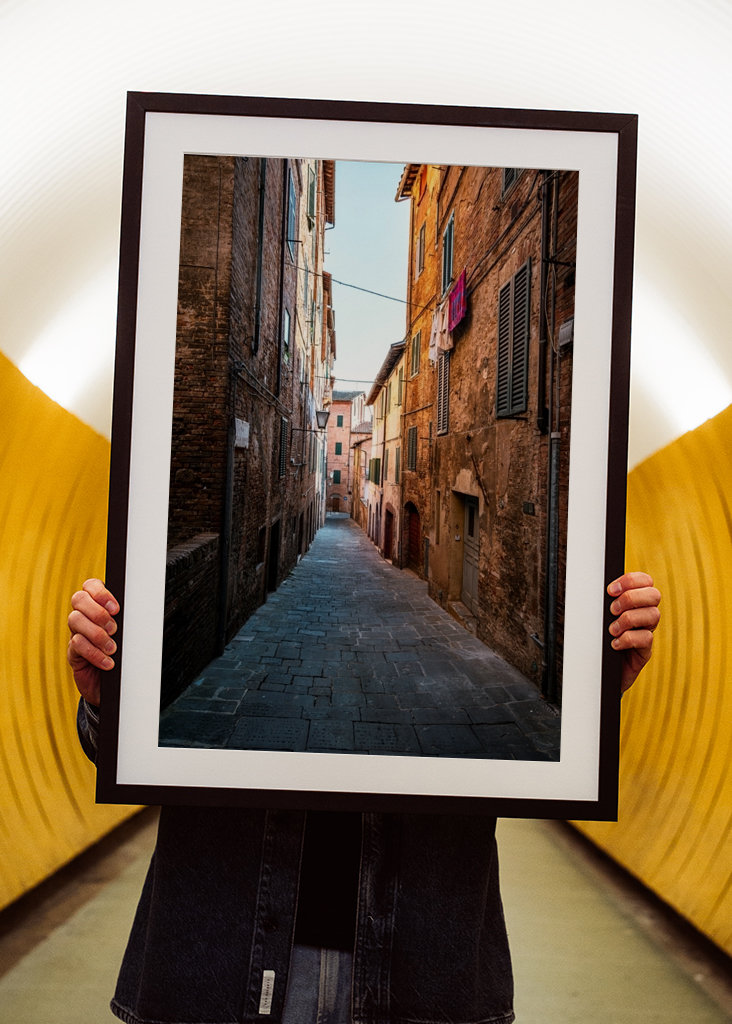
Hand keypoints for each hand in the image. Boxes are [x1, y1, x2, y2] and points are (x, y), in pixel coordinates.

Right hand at [67, 579, 119, 705]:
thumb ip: (129, 620)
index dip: (100, 592)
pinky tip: (108, 662)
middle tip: (114, 629)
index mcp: (99, 605)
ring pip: (75, 620)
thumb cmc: (125, 654)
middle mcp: (84, 616)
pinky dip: (94, 653)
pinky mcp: (73, 652)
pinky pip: (77, 644)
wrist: (116, 685)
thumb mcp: (129, 634)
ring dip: (97, 634)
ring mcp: (76, 633)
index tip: (116, 608)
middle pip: (79, 599)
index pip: (90, 585)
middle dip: (98, 612)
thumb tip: (140, 609)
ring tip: (112, 648)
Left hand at [607, 571, 660, 692]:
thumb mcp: (598, 618)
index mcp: (635, 602)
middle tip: (612, 610)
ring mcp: (646, 632)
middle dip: (630, 598)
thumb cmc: (597, 640)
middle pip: (654, 595)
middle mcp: (644, 615)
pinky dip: (628, 638)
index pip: (645, 581)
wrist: (598, 671)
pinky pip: (646, 638)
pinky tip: (614, 643)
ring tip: (612, 629)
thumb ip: (602, 602)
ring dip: (628, 619)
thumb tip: (591, 588)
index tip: (610, 590)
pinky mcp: (644, 651)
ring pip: (653, 615)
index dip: (631, 580)